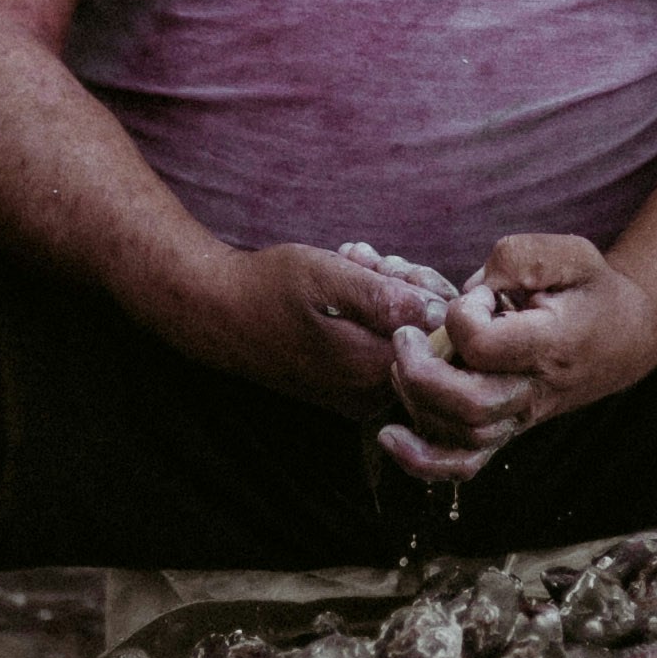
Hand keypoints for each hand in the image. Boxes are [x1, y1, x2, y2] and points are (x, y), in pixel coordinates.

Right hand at [191, 241, 453, 419]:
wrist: (215, 314)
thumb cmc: (266, 288)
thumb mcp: (326, 276)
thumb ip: (384, 297)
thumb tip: (439, 311)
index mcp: (371, 369)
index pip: (441, 334)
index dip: (426, 290)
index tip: (390, 266)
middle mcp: (369, 394)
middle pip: (425, 338)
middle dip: (405, 289)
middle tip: (367, 261)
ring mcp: (357, 396)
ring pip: (402, 338)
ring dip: (385, 296)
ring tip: (351, 266)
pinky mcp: (345, 389)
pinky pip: (379, 347)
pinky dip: (369, 314)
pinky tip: (345, 287)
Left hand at [374, 232, 656, 483]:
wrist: (625, 336)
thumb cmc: (590, 290)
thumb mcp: (570, 253)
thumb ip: (519, 258)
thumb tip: (475, 289)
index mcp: (551, 344)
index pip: (486, 346)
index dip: (463, 316)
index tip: (473, 297)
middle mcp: (534, 390)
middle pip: (468, 405)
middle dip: (420, 372)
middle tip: (405, 335)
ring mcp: (520, 416)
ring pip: (461, 435)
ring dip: (417, 402)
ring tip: (401, 362)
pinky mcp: (506, 428)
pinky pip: (465, 462)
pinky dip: (424, 460)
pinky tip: (391, 438)